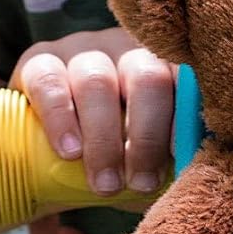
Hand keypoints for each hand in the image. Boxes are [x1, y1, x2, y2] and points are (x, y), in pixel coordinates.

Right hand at [9, 28, 174, 197]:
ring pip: (97, 82)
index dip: (186, 115)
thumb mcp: (145, 154)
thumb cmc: (114, 150)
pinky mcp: (40, 58)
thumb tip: (193, 183)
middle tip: (140, 183)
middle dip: (146, 137)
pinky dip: (60, 118)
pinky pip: (48, 80)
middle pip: (146, 78)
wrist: (47, 149)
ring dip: (104, 139)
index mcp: (164, 65)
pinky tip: (69, 152)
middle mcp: (127, 49)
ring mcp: (83, 50)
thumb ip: (170, 162)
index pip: (186, 77)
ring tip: (105, 184)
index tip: (182, 156)